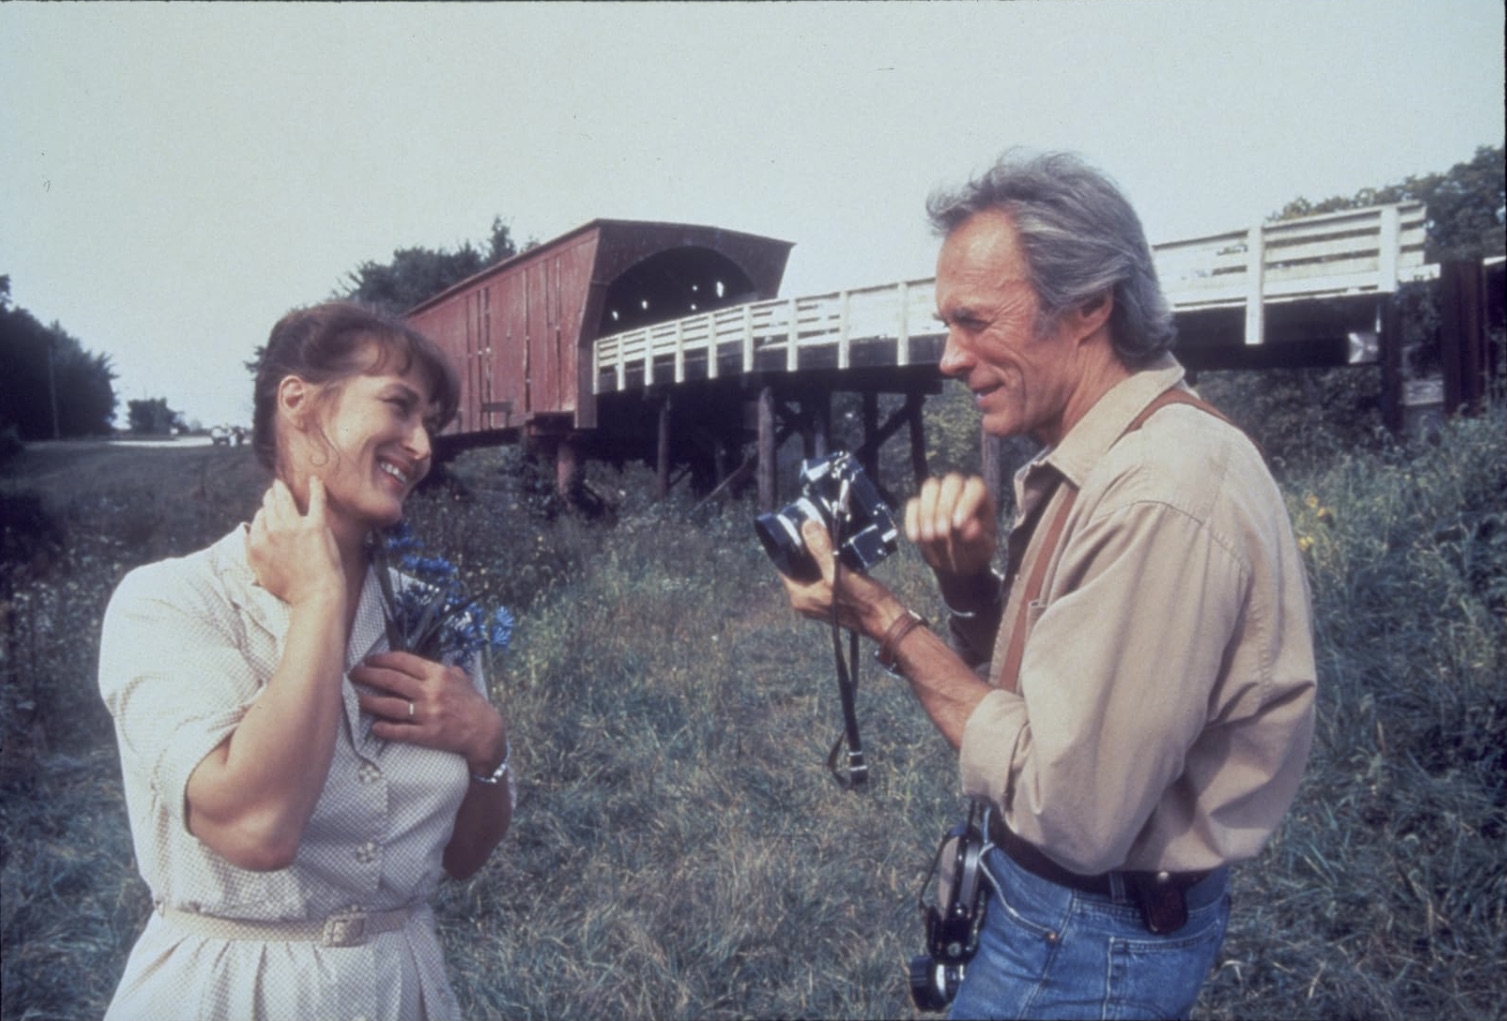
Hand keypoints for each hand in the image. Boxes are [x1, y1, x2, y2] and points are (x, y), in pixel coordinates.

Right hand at [246, 478, 342, 606]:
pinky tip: (315, 479)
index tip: (268, 511)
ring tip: (281, 484)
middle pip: (270, 506)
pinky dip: (316, 488)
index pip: (259, 519)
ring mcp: (293, 527)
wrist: (315, 594)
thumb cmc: (290, 589)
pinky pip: (316, 501)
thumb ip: (250, 553)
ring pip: (285, 500)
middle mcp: (272, 532)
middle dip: (270, 497)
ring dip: (282, 490)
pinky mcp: (315, 526)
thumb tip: (247, 537)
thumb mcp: (260, 574)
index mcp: (257, 543)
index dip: (264, 514)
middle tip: (273, 490)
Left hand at [352, 651, 506, 772]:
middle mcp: (431, 692)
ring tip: (355, 698)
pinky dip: (385, 729)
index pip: (403, 662)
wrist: (485, 732)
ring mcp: (428, 714)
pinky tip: (374, 726)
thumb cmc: (472, 704)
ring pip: (390, 705)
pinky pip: (400, 731)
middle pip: (391, 680)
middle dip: (368, 675)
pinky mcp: (427, 734)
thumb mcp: (462, 679)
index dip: (382, 659)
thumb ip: (444, 670)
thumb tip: (428, 665)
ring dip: (369, 701)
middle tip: (354, 674)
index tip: (369, 660)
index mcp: (438, 675)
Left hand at [779, 518, 903, 640]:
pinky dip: (831, 562)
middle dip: (806, 548)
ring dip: (819, 554)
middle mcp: (807, 600)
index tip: (795, 529)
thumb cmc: (863, 603)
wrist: (887, 620)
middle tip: (813, 527)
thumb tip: (807, 527)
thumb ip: (821, 549)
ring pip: (814, 569)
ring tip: (826, 535)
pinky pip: (827, 574)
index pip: (784, 566)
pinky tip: (839, 549)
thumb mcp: (838, 572)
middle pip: (799, 566)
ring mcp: (821, 599)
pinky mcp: (835, 596)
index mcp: (801, 597)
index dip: (788, 547)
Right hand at [904, 473, 997, 580]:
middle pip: (951, 482)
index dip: (966, 503)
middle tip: (942, 533)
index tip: (958, 525)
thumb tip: (971, 527)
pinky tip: (916, 537)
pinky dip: (912, 520)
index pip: (975, 487)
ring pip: (930, 488)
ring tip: (930, 537)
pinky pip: (913, 504)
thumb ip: (979, 539)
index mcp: (981, 497)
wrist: (958, 562)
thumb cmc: (975, 551)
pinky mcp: (921, 505)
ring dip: (927, 512)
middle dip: (945, 507)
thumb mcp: (982, 549)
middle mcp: (961, 490)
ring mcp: (939, 495)